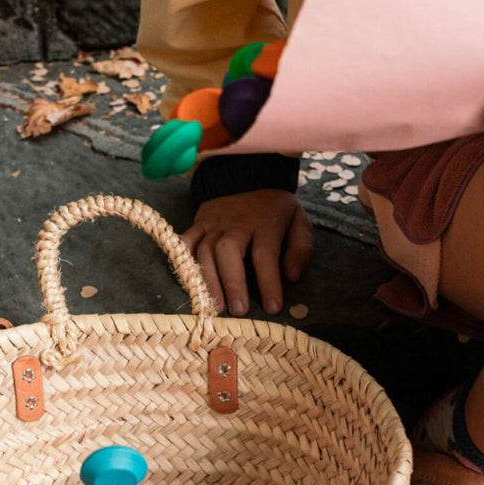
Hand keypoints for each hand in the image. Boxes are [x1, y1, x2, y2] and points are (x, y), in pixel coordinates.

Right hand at [181, 190, 312, 315]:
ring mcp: (214, 223)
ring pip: (205, 250)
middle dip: (232, 282)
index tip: (272, 308)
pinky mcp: (198, 223)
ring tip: (215, 306)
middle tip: (238, 310)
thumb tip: (291, 277)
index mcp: (265, 223)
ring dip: (208, 280)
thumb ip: (300, 249)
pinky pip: (186, 242)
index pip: (265, 254)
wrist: (246, 174)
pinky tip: (188, 282)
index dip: (268, 282)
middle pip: (229, 251)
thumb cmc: (274, 207)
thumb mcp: (298, 221)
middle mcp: (236, 223)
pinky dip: (183, 261)